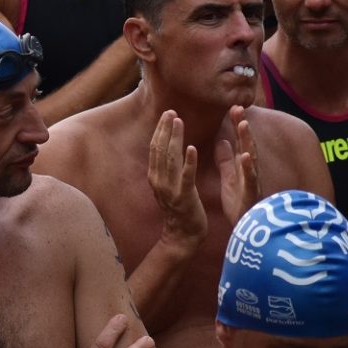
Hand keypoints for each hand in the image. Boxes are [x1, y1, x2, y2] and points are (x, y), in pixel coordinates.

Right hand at [148, 110, 205, 246]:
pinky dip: (188, 161)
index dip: (160, 130)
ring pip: (171, 159)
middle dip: (165, 129)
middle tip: (171, 112)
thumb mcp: (168, 187)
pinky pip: (186, 176)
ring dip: (175, 139)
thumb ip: (167, 169)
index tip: (167, 114)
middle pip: (160, 150)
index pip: (155, 148)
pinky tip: (192, 147)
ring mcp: (170, 189)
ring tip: (179, 122)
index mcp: (155, 177)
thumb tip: (167, 150)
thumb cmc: (180, 210)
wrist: (183, 235)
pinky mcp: (184, 197)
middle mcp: (159, 181)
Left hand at [215, 107, 258, 224]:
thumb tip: (222, 140)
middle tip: (238, 107)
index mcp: (241, 166)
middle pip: (246, 144)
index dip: (235, 125)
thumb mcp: (230, 177)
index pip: (238, 141)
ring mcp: (252, 181)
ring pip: (251, 158)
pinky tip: (245, 156)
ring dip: (248, 141)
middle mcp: (249, 170)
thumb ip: (227, 160)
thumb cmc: (239, 202)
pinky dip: (248, 167)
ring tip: (243, 124)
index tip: (232, 107)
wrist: (245, 228)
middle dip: (242, 126)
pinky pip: (250, 179)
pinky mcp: (251, 194)